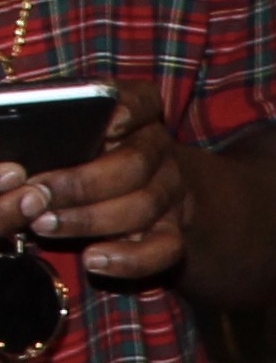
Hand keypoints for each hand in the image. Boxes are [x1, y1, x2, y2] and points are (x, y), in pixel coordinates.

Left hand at [0, 81, 189, 277]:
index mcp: (137, 113)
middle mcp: (159, 151)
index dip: (128, 111)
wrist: (134, 189)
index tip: (107, 123)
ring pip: (143, 208)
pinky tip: (92, 260)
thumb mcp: (73, 129)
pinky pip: (164, 249)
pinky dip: (130, 258)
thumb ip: (54, 124)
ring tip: (44, 225)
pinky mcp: (173, 232)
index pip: (143, 102)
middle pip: (135, 165)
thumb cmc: (83, 151)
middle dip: (82, 183)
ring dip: (90, 220)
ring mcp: (169, 193)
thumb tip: (11, 124)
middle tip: (37, 194)